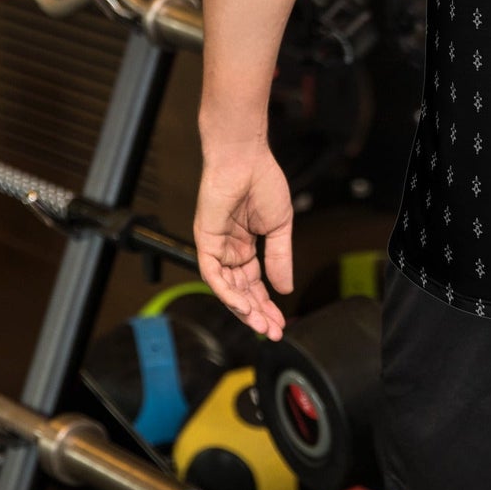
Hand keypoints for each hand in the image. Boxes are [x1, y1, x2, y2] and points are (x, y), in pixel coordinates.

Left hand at [193, 140, 294, 341]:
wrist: (246, 159)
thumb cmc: (262, 181)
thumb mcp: (280, 226)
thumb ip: (280, 257)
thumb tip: (286, 287)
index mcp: (245, 245)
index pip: (255, 283)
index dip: (267, 303)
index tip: (280, 321)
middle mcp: (228, 250)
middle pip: (242, 291)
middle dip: (257, 312)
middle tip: (272, 330)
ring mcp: (216, 248)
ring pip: (227, 288)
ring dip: (243, 308)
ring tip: (261, 324)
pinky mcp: (205, 242)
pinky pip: (213, 274)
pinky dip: (227, 292)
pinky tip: (243, 305)